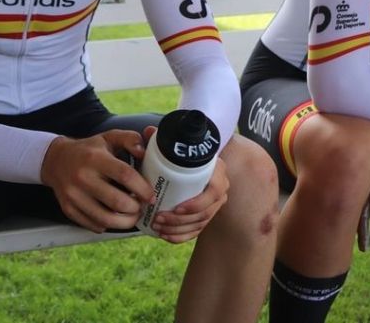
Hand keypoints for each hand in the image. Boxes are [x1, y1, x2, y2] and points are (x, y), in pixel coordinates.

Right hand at [40, 130, 153, 232]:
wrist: (56, 160)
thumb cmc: (89, 150)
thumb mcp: (109, 137)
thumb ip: (130, 139)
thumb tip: (144, 153)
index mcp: (95, 158)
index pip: (125, 175)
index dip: (142, 188)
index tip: (151, 196)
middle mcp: (83, 177)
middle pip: (117, 202)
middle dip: (136, 209)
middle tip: (142, 207)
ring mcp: (74, 195)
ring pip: (106, 219)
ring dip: (125, 222)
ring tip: (132, 216)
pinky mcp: (68, 209)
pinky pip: (93, 225)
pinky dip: (108, 226)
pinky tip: (114, 218)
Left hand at [147, 126, 229, 244]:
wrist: (195, 160)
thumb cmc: (183, 153)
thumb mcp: (174, 145)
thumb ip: (162, 138)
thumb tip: (149, 132)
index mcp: (216, 171)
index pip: (214, 191)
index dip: (197, 203)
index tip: (176, 207)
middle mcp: (220, 189)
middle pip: (204, 212)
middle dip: (180, 220)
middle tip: (158, 218)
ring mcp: (214, 204)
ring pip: (199, 223)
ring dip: (177, 228)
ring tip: (157, 226)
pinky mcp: (207, 215)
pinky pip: (197, 231)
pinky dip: (181, 236)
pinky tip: (166, 236)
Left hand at [358, 136, 369, 251]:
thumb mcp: (365, 157)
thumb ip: (360, 167)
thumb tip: (354, 169)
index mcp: (358, 182)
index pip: (351, 206)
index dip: (350, 222)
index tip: (347, 235)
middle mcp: (366, 188)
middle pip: (363, 216)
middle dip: (363, 234)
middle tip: (364, 250)